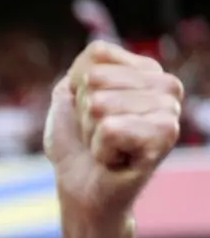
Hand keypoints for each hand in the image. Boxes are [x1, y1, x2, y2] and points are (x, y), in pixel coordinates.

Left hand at [45, 41, 182, 224]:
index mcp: (146, 69)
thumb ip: (82, 66)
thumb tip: (98, 49)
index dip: (77, 87)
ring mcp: (170, 110)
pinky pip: (110, 129)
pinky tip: (114, 159)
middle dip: (84, 113)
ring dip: (92, 132)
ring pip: (101, 105)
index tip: (89, 112)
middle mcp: (166, 85)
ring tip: (106, 146)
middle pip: (95, 80)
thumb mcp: (68, 95)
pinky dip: (100, 149)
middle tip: (99, 134)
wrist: (81, 189)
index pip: (97, 54)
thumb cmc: (76, 144)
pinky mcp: (165, 136)